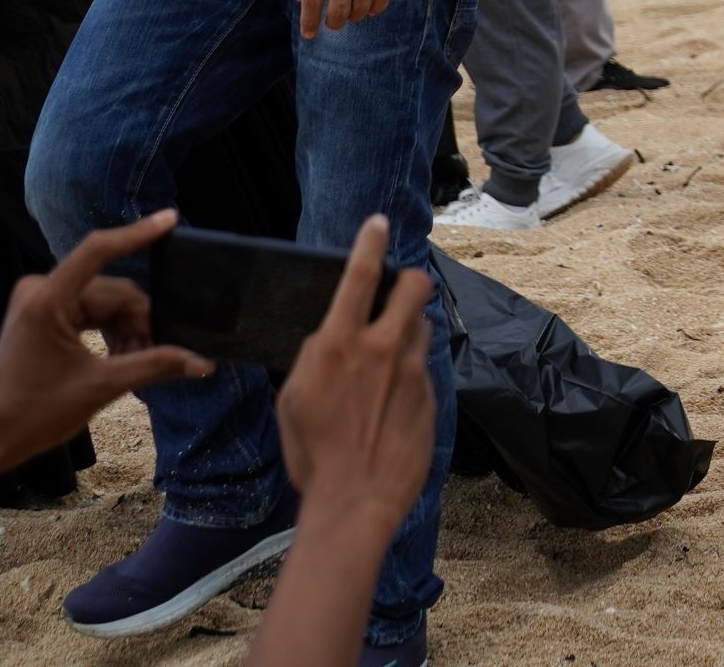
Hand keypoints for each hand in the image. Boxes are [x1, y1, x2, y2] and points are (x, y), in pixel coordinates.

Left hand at [0, 210, 208, 482]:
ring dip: (127, 330)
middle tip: (155, 356)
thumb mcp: (101, 388)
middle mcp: (41, 292)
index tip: (170, 219)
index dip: (137, 233)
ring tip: (137, 364)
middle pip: (112, 291)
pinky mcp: (42, 317)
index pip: (98, 251)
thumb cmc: (32, 414)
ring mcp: (40, 303)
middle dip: (139, 321)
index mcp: (47, 301)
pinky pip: (90, 312)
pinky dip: (111, 332)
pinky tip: (123, 358)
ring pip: (105, 303)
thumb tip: (203, 363)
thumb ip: (155, 365)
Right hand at [274, 215, 434, 528]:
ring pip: (421, 327)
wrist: (356, 499)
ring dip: (408, 331)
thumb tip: (329, 337)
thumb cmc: (313, 455)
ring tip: (387, 359)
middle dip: (409, 281)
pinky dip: (409, 372)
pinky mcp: (430, 394)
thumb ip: (314, 358)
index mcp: (340, 345)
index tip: (377, 223)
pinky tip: (392, 402)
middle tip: (397, 292)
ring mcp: (413, 370)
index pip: (358, 276)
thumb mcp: (293, 401)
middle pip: (414, 287)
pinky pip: (423, 369)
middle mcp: (383, 348)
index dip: (370, 243)